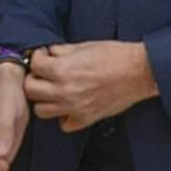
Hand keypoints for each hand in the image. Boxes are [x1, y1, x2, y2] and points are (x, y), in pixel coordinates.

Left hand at [24, 41, 158, 132]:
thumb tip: (50, 53)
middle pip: (31, 90)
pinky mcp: (85, 119)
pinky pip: (63, 124)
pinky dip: (62, 116)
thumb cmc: (115, 56)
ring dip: (44, 99)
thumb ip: (62, 51)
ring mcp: (74, 108)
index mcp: (63, 70)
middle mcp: (64, 91)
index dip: (38, 58)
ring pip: (41, 111)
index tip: (44, 56)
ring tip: (54, 89)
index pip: (34, 66)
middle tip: (45, 73)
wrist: (138, 72)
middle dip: (35, 78)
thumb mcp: (84, 46)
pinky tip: (68, 105)